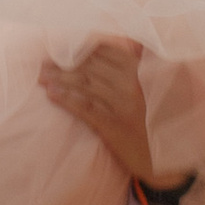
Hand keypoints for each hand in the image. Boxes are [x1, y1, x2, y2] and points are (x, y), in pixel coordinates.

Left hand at [39, 34, 163, 188]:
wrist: (162, 159)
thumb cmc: (152, 120)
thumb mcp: (150, 90)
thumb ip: (137, 68)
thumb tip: (125, 45)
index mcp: (141, 72)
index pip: (107, 52)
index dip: (82, 49)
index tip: (61, 47)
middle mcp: (133, 85)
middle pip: (92, 67)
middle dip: (65, 63)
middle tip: (44, 62)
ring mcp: (124, 106)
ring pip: (86, 86)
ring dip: (60, 79)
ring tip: (41, 76)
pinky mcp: (114, 127)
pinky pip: (86, 110)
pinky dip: (67, 101)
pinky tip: (51, 94)